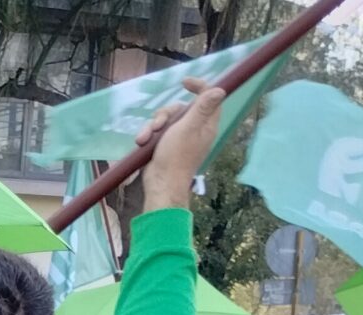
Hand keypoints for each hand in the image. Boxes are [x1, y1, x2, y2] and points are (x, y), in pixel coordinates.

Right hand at [135, 79, 226, 206]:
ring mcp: (180, 137)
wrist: (161, 184)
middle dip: (166, 113)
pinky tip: (142, 142)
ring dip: (153, 125)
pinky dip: (149, 134)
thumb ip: (202, 108)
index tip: (184, 82)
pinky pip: (158, 130)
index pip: (208, 97)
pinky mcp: (167, 144)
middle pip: (182, 107)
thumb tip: (220, 89)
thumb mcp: (188, 128)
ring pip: (167, 118)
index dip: (199, 86)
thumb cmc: (176, 156)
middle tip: (159, 125)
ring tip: (146, 138)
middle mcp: (195, 129)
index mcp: (206, 124)